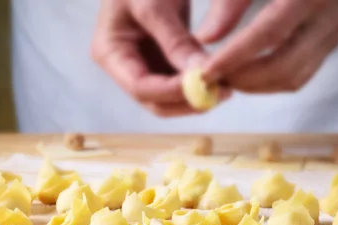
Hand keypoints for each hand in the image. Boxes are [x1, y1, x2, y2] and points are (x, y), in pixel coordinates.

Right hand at [91, 0, 229, 116]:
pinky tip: (222, 78)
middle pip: (155, 101)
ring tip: (227, 86)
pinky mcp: (161, 63)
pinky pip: (180, 84)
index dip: (171, 91)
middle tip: (223, 93)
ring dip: (197, 97)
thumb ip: (175, 39)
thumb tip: (200, 73)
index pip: (139, 87)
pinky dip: (200, 84)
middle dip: (188, 101)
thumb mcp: (155, 2)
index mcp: (110, 52)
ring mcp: (143, 67)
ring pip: (170, 99)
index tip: (205, 84)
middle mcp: (124, 67)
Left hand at [198, 0, 337, 92]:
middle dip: (244, 80)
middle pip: (283, 66)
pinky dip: (268, 82)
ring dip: (255, 85)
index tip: (205, 73)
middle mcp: (328, 15)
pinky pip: (298, 76)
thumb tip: (205, 37)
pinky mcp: (329, 43)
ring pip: (292, 79)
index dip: (234, 57)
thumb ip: (229, 2)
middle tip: (212, 81)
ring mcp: (332, 32)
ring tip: (224, 77)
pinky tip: (244, 74)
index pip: (267, 34)